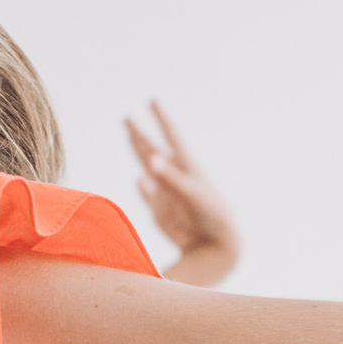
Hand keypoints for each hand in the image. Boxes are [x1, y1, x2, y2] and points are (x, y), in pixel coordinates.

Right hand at [123, 102, 240, 286]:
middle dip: (139, 133)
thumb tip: (149, 160)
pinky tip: (139, 180)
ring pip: (148, 169)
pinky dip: (142, 188)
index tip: (153, 100)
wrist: (216, 243)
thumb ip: (170, 178)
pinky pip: (148, 196)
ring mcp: (167, 193)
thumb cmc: (210, 214)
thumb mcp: (192, 193)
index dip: (160, 117)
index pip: (170, 135)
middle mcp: (175, 176)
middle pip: (152, 149)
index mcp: (186, 165)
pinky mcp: (161, 211)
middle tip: (126, 117)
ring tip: (129, 137)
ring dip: (138, 153)